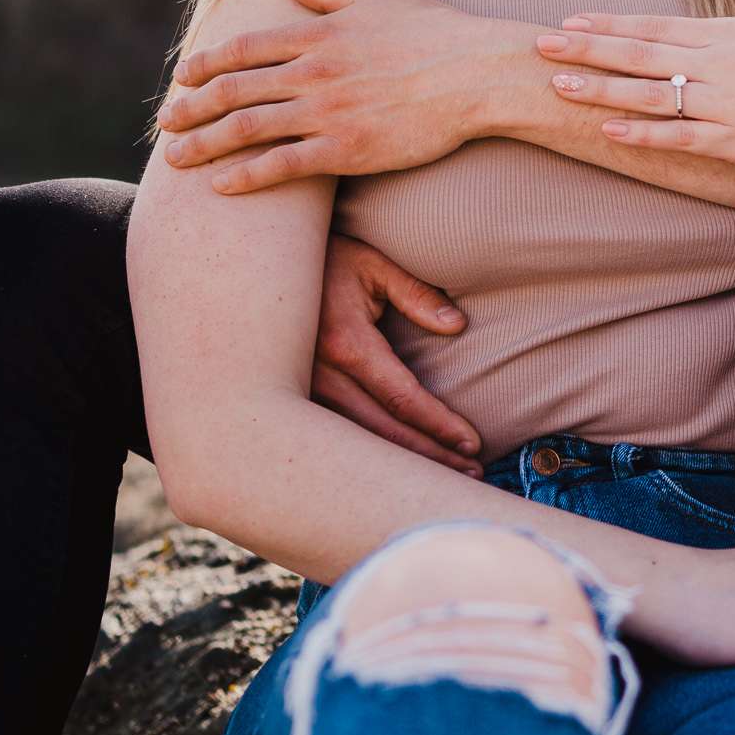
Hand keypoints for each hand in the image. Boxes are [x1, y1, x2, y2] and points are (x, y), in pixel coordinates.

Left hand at [157, 0, 510, 192]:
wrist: (476, 74)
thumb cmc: (436, 31)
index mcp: (317, 33)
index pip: (243, 48)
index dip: (205, 63)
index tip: (181, 79)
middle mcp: (312, 72)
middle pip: (233, 90)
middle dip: (191, 108)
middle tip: (165, 123)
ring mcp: (326, 112)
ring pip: (247, 129)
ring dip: (204, 145)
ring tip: (177, 159)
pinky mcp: (345, 149)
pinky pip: (282, 166)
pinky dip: (247, 176)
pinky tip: (222, 185)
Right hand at [311, 232, 483, 474]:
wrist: (261, 266)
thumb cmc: (325, 259)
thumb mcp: (373, 264)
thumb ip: (416, 293)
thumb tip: (456, 324)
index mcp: (347, 345)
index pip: (403, 398)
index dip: (440, 425)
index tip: (473, 443)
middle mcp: (321, 376)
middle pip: (384, 432)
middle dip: (431, 456)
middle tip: (471, 474)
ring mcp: (303, 392)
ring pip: (359, 442)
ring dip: (403, 462)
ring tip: (445, 475)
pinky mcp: (295, 398)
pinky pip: (337, 436)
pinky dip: (370, 455)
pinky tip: (396, 467)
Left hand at [536, 7, 734, 166]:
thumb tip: (710, 27)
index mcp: (731, 33)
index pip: (656, 27)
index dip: (609, 26)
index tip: (569, 23)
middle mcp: (723, 65)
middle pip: (642, 56)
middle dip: (588, 51)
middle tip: (541, 46)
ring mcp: (730, 105)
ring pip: (653, 96)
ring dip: (603, 91)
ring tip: (560, 87)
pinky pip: (682, 138)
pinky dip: (644, 134)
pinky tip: (609, 131)